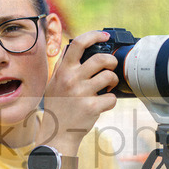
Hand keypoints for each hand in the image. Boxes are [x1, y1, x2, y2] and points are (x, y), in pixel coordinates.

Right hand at [37, 31, 118, 154]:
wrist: (57, 133)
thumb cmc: (58, 106)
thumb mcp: (54, 83)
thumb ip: (63, 66)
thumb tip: (74, 47)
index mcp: (63, 70)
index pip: (79, 44)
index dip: (95, 36)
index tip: (105, 36)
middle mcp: (71, 79)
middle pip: (101, 59)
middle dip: (112, 61)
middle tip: (111, 68)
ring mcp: (82, 93)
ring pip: (110, 77)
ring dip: (113, 81)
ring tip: (108, 87)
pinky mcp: (91, 107)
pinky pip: (112, 98)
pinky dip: (111, 101)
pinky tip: (103, 104)